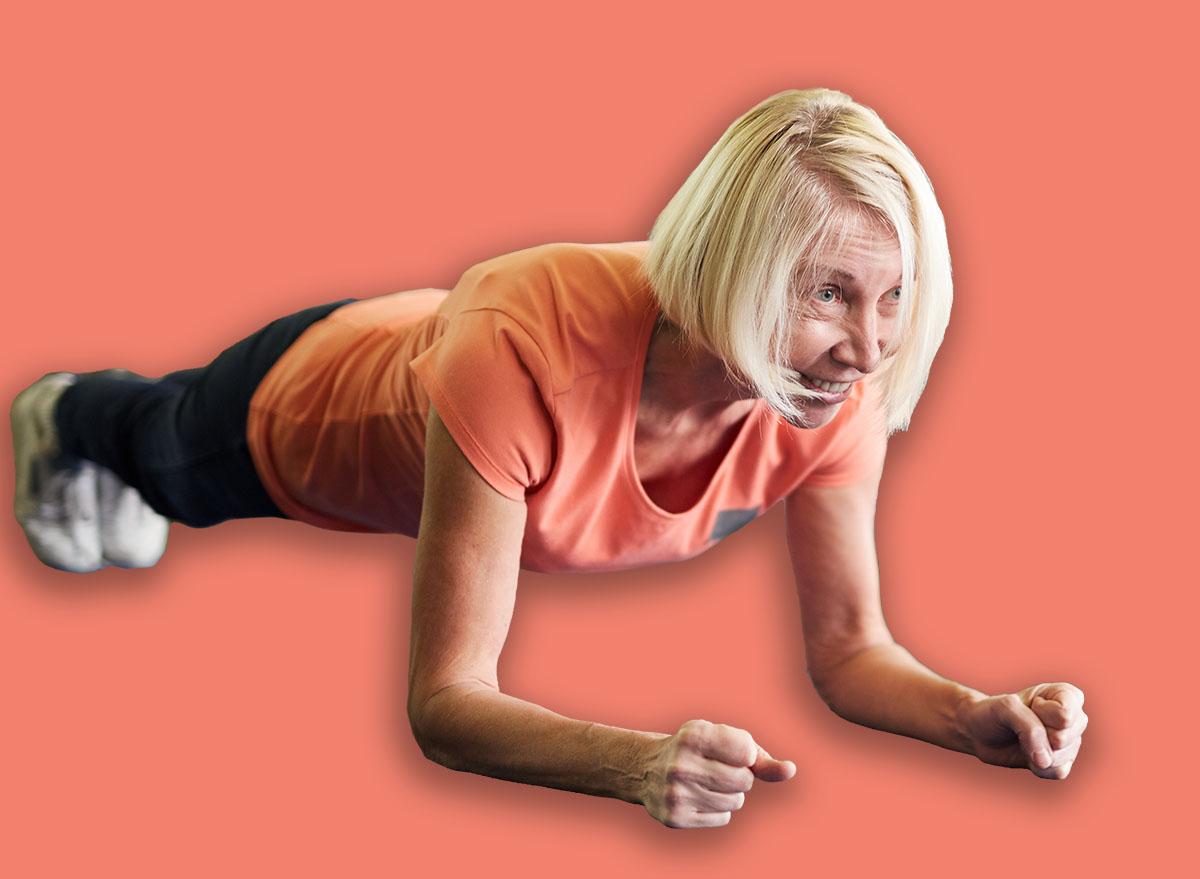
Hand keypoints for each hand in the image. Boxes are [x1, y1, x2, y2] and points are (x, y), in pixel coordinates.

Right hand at [641, 719, 795, 827]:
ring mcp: (677, 793)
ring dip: (730, 794)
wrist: (647, 769)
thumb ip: (760, 755)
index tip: (729, 751)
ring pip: (736, 801)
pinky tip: (698, 797)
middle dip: (739, 776)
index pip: (748, 753)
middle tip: (717, 768)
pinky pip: (723, 818)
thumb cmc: (697, 750)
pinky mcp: (675, 817)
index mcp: (694, 735)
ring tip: (706, 782)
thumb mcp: (722, 740)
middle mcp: (682, 764)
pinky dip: (718, 810)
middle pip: (744, 781)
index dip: (745, 754)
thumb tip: (790, 770)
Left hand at [961, 682, 1086, 778]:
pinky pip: (1058, 772)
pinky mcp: (1062, 763)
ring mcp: (1071, 742)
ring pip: (1062, 757)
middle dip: (1037, 734)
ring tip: (1024, 738)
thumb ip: (1030, 728)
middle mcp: (1074, 718)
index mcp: (1066, 695)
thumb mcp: (1006, 708)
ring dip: (1035, 751)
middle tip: (1022, 724)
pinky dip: (1038, 767)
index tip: (1030, 706)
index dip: (1041, 713)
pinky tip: (1028, 755)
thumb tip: (1046, 761)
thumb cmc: (994, 713)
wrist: (980, 732)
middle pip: (1064, 737)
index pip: (1065, 714)